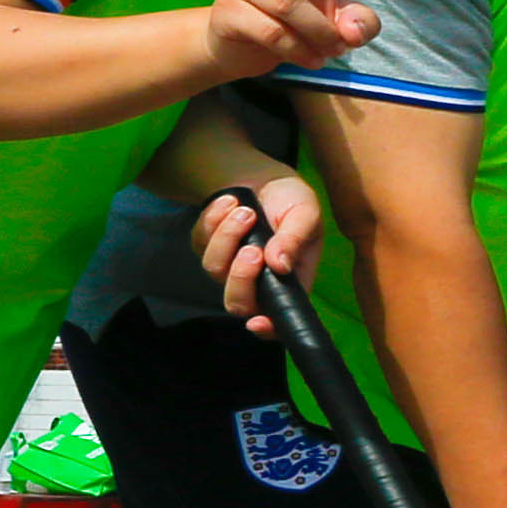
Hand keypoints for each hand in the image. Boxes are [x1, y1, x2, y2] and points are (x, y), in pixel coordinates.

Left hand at [192, 173, 324, 326]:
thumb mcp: (306, 214)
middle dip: (241, 276)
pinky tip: (230, 202)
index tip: (258, 321)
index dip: (268, 328)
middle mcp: (258, 282)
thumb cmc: (292, 200)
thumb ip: (295, 239)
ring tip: (246, 210)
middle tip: (253, 247)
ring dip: (229, 235)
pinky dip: (214, 219)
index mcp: (288, 282)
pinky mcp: (206, 248)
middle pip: (238, 302)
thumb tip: (280, 265)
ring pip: (215, 268)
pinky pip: (200, 242)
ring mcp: (229, 268)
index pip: (278, 318)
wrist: (264, 179)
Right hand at [205, 0, 379, 77]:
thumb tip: (350, 32)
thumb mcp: (339, 23)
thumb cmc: (300, 24)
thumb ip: (358, 23)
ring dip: (316, 36)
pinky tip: (303, 56)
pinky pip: (274, 34)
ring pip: (289, 7)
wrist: (245, 51)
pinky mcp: (229, 14)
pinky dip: (298, 51)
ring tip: (321, 51)